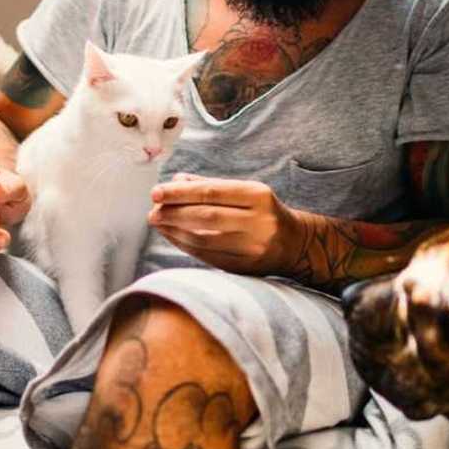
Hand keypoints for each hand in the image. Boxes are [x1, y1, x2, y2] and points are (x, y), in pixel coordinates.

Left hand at [148, 174, 301, 275]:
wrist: (295, 243)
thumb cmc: (263, 212)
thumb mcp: (246, 192)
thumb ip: (212, 185)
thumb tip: (176, 181)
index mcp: (259, 196)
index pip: (212, 192)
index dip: (180, 193)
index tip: (156, 192)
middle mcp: (259, 222)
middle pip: (206, 216)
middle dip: (174, 213)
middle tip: (153, 211)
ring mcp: (252, 247)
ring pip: (205, 239)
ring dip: (175, 231)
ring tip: (158, 222)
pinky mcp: (245, 267)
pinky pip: (207, 256)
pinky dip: (185, 245)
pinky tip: (172, 236)